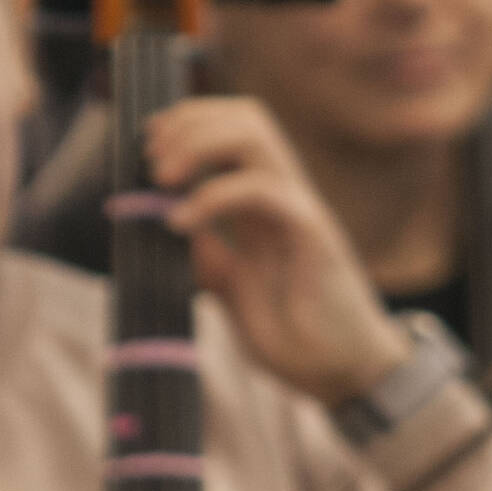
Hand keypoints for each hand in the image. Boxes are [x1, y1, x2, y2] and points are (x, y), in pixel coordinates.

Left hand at [148, 97, 408, 404]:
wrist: (343, 374)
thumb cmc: (294, 333)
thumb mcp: (231, 288)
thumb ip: (204, 256)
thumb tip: (159, 227)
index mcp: (265, 204)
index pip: (235, 128)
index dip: (189, 122)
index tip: (148, 143)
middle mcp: (284, 196)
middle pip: (247, 116)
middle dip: (191, 122)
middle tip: (152, 159)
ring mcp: (300, 210)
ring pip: (256, 136)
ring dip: (199, 144)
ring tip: (161, 177)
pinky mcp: (312, 235)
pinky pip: (264, 191)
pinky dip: (213, 196)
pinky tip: (180, 223)